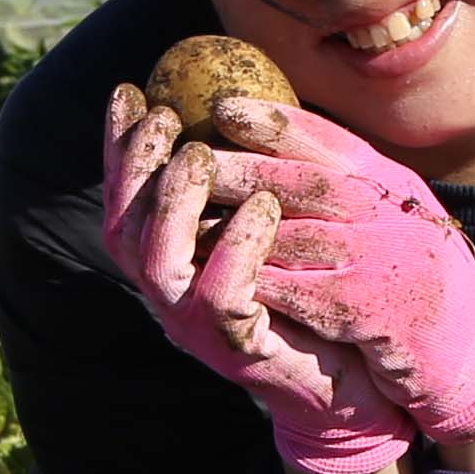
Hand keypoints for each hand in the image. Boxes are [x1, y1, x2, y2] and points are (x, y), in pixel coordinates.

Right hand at [98, 83, 409, 473]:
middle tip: (163, 115)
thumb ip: (247, 182)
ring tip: (197, 154)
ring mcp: (196, 328)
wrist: (354, 381)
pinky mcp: (237, 350)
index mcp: (175, 261)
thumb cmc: (314, 295)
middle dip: (136, 166)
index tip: (131, 92)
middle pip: (124, 227)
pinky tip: (263, 207)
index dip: (120, 148)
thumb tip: (235, 104)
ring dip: (173, 204)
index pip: (128, 200)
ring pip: (159, 263)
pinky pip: (220, 298)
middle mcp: (172, 295)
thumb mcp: (277, 229)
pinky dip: (236, 247)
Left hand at [211, 92, 474, 452]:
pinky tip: (221, 278)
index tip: (224, 108)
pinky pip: (305, 293)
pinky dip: (262, 283)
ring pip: (298, 236)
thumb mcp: (392, 213)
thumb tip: (278, 136)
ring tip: (188, 221)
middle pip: (307, 183)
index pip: (331, 141)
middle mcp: (389, 216)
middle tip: (190, 159)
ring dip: (239, 229)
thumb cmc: (414, 274)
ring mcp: (383, 263)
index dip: (275, 121)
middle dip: (244, 169)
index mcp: (391, 186)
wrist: (467, 348)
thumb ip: (347, 180)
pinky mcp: (373, 312)